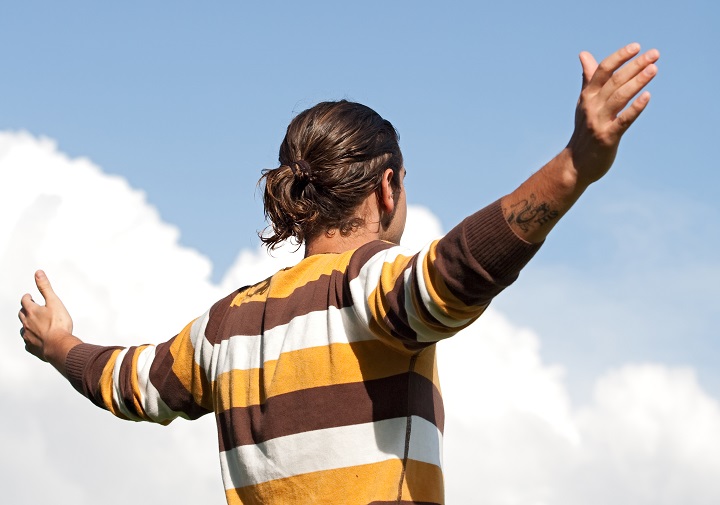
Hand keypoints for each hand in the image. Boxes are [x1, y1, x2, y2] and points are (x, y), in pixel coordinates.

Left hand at [18, 270, 75, 364]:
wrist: (58, 346)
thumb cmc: (58, 324)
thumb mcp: (54, 302)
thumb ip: (45, 287)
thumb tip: (38, 273)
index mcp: (32, 311)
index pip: (25, 301)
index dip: (27, 297)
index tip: (29, 296)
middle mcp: (27, 323)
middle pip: (22, 314)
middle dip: (26, 310)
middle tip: (31, 308)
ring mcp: (27, 335)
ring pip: (23, 328)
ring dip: (27, 324)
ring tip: (33, 324)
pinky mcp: (31, 346)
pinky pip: (27, 341)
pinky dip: (30, 338)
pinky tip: (36, 339)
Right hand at [567, 43, 658, 184]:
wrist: (576, 164)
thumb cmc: (584, 131)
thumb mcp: (584, 103)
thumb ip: (588, 78)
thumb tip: (584, 54)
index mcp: (587, 96)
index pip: (602, 70)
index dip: (619, 57)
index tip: (636, 46)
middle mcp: (591, 106)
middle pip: (615, 81)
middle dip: (635, 65)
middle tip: (655, 54)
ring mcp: (598, 122)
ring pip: (619, 97)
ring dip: (637, 82)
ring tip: (654, 69)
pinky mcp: (607, 137)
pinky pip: (623, 120)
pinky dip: (635, 108)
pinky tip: (647, 96)